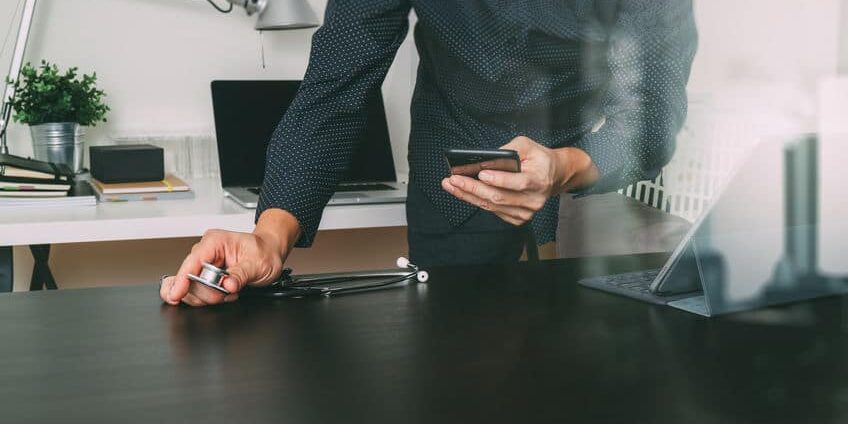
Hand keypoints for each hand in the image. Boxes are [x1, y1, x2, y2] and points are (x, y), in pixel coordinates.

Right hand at [160, 209, 300, 306]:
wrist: (271, 253)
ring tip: (229, 292)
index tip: (176, 295)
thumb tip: (227, 284)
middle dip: (206, 292)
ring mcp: (203, 264)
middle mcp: (205, 251)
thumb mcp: (257, 263)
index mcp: (214, 241)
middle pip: (189, 279)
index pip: (191, 263)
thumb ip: (241, 274)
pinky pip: (194, 289)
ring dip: (208, 296)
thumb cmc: (264, 252)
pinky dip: (206, 297)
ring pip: (190, 287)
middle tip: (228, 293)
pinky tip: (218, 297)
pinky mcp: (205, 275)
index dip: (182, 280)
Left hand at [441, 136, 598, 225]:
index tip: (480, 174)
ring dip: (469, 195)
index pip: (518, 183)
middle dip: (473, 188)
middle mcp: (534, 199)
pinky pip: (492, 211)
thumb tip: (486, 158)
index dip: (499, 179)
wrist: (553, 175)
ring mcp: (526, 212)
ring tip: (451, 185)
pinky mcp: (517, 218)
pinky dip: (476, 201)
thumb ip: (509, 149)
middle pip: (499, 197)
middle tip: (454, 180)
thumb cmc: (538, 158)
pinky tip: (463, 192)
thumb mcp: (527, 145)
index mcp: (539, 180)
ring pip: (492, 206)